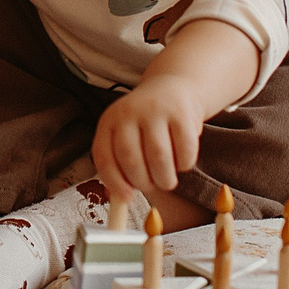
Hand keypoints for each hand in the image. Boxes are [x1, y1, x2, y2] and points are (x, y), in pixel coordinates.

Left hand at [92, 73, 212, 202]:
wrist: (172, 89)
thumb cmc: (145, 122)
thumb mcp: (125, 135)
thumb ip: (119, 164)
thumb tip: (119, 199)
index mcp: (109, 121)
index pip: (105, 157)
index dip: (114, 182)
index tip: (126, 198)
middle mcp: (129, 113)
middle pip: (131, 159)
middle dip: (143, 182)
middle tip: (152, 186)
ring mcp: (156, 110)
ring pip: (158, 157)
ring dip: (164, 178)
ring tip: (167, 180)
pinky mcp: (181, 113)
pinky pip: (184, 150)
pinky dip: (184, 164)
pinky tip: (181, 162)